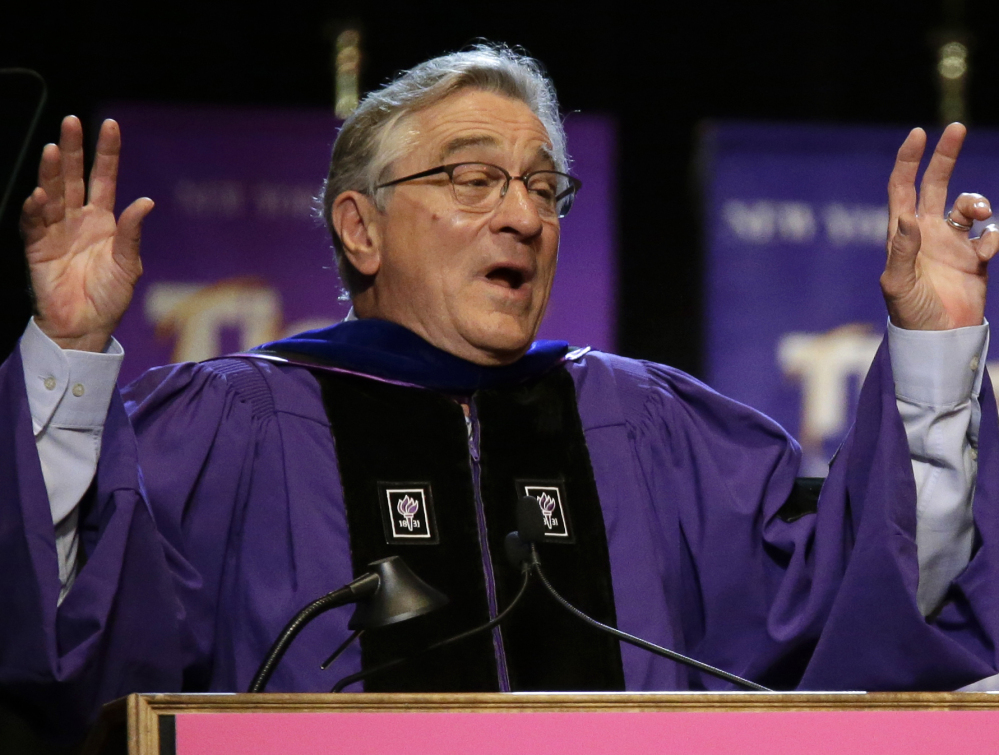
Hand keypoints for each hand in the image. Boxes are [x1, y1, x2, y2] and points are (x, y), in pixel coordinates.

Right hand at [20, 116, 152, 351]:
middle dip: (74, 149)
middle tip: (72, 121)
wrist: (86, 325)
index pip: (104, 178)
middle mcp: (77, 219)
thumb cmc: (110, 296)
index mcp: (103, 220)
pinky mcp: (37, 247)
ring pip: (52, 193)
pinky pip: (33, 223)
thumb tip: (146, 202)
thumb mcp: (129, 264)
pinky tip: (40, 195)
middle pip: (74, 177)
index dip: (107, 152)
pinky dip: (35, 209)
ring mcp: (55, 230)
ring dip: (52, 172)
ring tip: (55, 149)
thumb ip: (133, 233)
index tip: (110, 124)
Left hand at [881, 122, 998, 329]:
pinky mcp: (975, 258)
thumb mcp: (897, 285)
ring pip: (967, 205)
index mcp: (903, 234)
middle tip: (956, 129)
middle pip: (935, 184)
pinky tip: (987, 249)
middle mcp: (927, 232)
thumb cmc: (910, 315)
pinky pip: (990, 233)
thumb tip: (907, 217)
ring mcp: (952, 243)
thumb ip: (901, 250)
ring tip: (979, 214)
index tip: (918, 135)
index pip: (902, 188)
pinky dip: (993, 234)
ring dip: (976, 201)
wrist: (939, 339)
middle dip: (944, 157)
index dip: (908, 162)